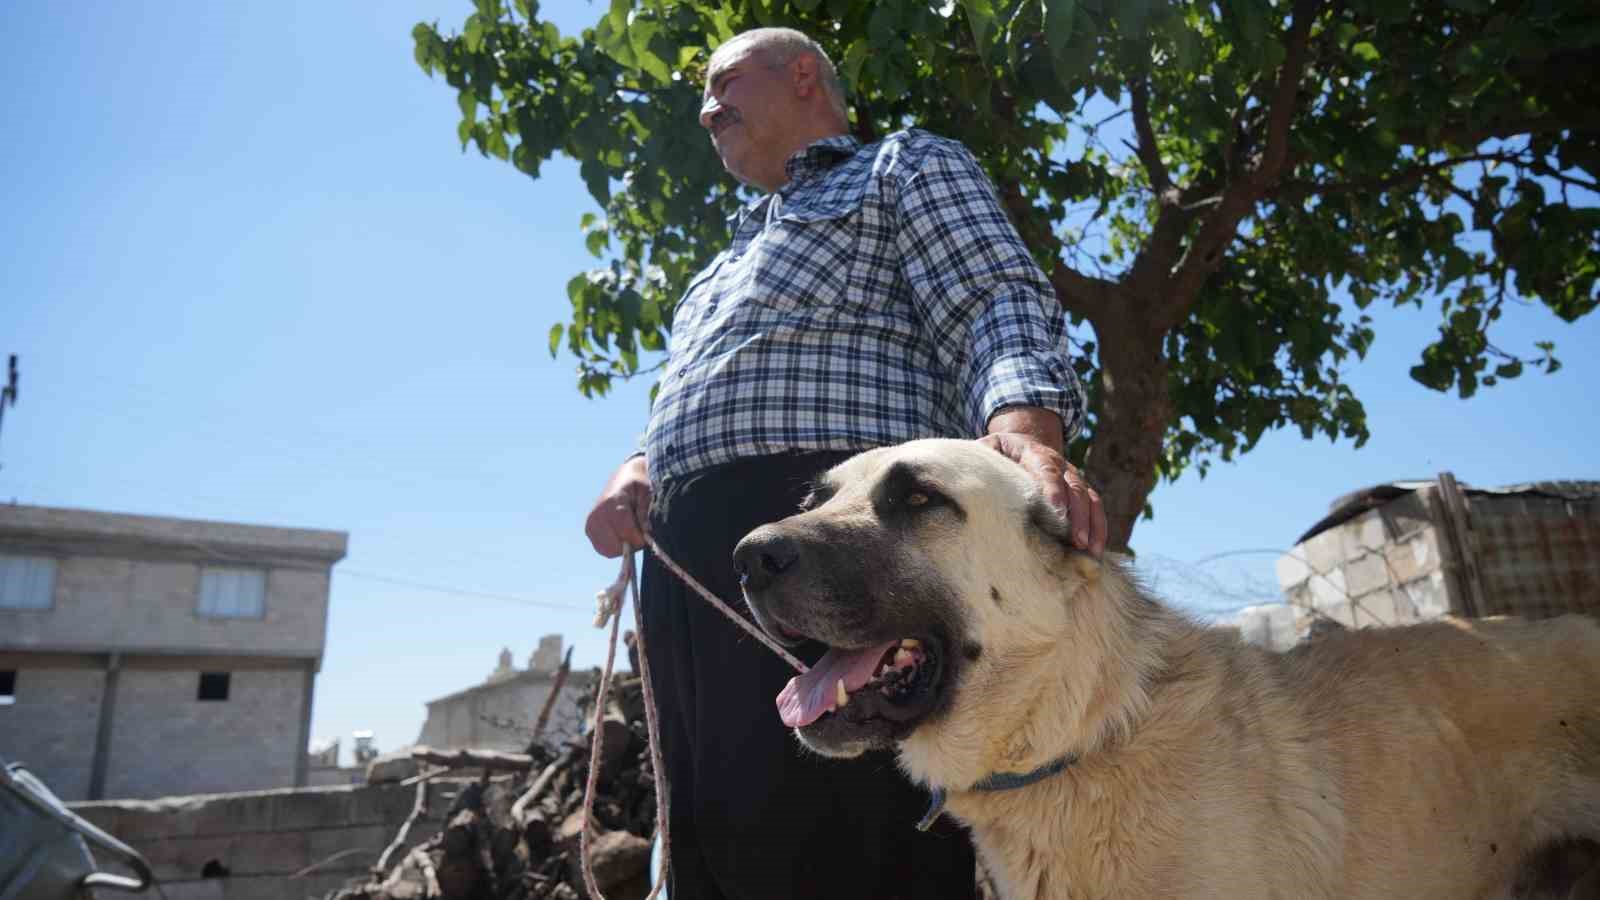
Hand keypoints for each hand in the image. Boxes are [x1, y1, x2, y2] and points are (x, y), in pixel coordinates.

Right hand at [585, 455, 651, 557]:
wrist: (623, 477)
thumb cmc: (638, 485)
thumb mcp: (647, 493)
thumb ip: (645, 512)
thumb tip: (646, 531)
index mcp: (613, 502)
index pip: (626, 531)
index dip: (639, 539)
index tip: (648, 536)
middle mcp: (598, 513)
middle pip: (616, 544)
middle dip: (631, 545)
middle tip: (640, 535)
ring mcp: (591, 522)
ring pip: (609, 550)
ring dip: (623, 548)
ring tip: (630, 533)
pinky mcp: (589, 529)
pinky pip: (603, 549)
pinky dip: (614, 547)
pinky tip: (621, 535)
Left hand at [978, 432, 1106, 556]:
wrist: (1021, 443)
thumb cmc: (996, 454)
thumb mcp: (985, 450)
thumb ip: (978, 461)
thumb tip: (952, 479)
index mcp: (1032, 451)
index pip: (1045, 468)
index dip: (1052, 489)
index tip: (1056, 512)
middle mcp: (1059, 463)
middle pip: (1073, 487)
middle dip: (1076, 515)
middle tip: (1076, 541)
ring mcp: (1072, 477)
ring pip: (1089, 499)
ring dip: (1091, 525)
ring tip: (1089, 551)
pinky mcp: (1080, 492)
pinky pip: (1095, 509)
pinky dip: (1099, 529)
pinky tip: (1095, 552)